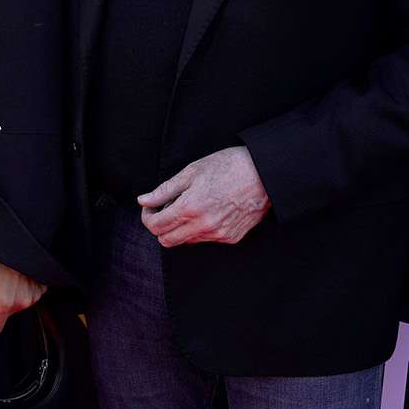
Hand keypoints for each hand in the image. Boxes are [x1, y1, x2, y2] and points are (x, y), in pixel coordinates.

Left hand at [0, 248, 45, 335]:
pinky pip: (28, 296)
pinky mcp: (41, 289)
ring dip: (11, 295)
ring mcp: (33, 296)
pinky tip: (17, 276)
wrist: (13, 238)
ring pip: (17, 306)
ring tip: (7, 277)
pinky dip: (22, 289)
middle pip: (5, 315)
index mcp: (4, 303)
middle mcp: (21, 303)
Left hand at [139, 146, 269, 247]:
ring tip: (189, 206)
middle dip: (160, 226)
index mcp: (190, 208)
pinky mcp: (231, 238)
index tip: (151, 207)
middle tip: (165, 209)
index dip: (148, 217)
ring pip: (186, 241)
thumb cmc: (227, 166)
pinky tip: (207, 211)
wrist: (264, 173)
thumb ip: (165, 190)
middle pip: (167, 240)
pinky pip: (206, 240)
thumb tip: (144, 201)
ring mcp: (219, 235)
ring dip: (180, 228)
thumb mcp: (191, 172)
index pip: (156, 226)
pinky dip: (199, 229)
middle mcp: (203, 226)